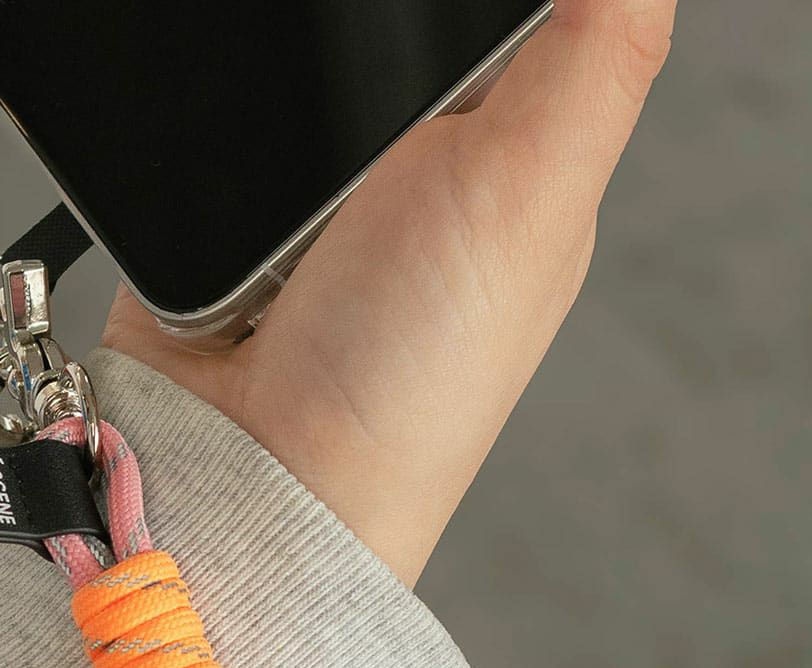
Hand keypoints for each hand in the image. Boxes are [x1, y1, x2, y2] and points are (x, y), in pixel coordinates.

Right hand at [103, 0, 676, 586]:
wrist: (244, 476)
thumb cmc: (401, 378)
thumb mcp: (534, 191)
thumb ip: (602, 49)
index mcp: (521, 164)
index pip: (514, 14)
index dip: (481, 0)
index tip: (443, 13)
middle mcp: (420, 184)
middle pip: (394, 35)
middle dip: (371, 39)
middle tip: (369, 116)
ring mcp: (318, 212)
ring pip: (296, 77)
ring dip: (283, 94)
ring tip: (293, 172)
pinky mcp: (225, 232)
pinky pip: (209, 133)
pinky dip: (209, 141)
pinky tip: (235, 187)